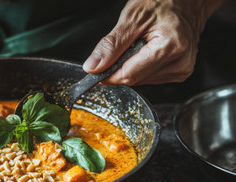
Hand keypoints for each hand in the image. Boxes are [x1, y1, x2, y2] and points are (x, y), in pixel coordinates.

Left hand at [83, 0, 227, 85]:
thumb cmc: (164, 1)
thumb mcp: (132, 17)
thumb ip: (112, 45)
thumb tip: (94, 66)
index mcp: (170, 47)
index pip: (129, 75)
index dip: (108, 74)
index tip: (96, 70)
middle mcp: (179, 62)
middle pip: (135, 79)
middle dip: (121, 67)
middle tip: (123, 47)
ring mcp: (182, 68)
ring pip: (142, 80)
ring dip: (132, 67)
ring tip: (140, 44)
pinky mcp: (180, 71)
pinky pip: (151, 77)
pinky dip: (142, 67)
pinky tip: (147, 51)